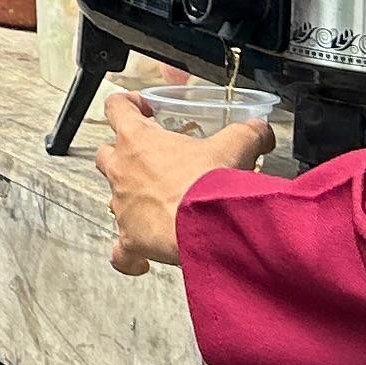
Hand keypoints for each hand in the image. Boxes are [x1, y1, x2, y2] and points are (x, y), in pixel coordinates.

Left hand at [92, 98, 270, 274]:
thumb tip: (260, 130)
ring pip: (112, 199)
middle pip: (105, 154)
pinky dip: (129, 256)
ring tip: (158, 206)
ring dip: (130, 200)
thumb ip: (247, 133)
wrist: (209, 226)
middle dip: (122, 155)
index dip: (127, 104)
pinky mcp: (130, 239)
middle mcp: (121, 170)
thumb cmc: (210, 183)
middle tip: (149, 160)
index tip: (143, 109)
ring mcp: (121, 206)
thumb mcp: (234, 146)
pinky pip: (121, 252)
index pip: (116, 107)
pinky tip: (143, 259)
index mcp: (137, 139)